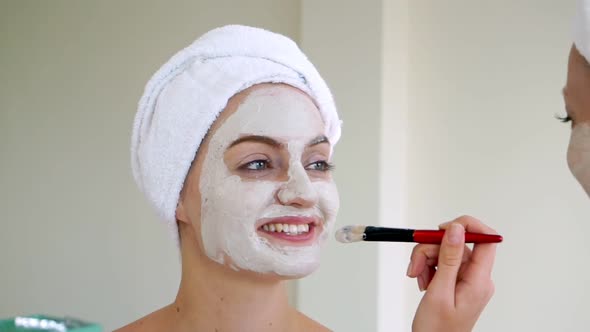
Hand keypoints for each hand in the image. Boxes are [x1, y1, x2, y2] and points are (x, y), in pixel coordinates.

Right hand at [407, 216, 497, 331]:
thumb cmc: (437, 330)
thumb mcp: (439, 291)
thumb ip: (449, 258)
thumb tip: (457, 229)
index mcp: (479, 280)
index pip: (486, 239)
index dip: (467, 226)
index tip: (444, 228)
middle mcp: (476, 278)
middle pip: (456, 245)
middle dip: (431, 249)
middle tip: (416, 264)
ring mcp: (466, 280)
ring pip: (445, 252)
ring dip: (425, 259)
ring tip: (417, 276)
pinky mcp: (456, 282)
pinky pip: (442, 263)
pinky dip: (428, 267)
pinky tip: (422, 280)